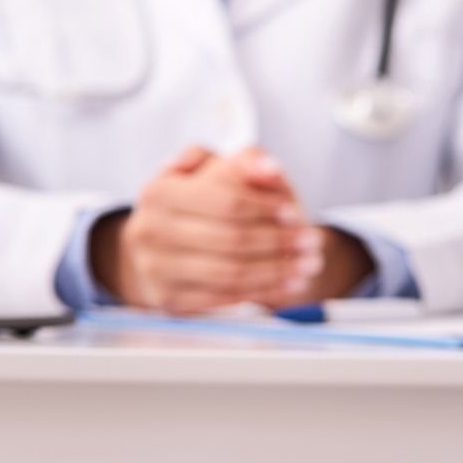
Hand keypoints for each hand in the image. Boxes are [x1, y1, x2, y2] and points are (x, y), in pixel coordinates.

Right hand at [92, 146, 368, 313]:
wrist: (171, 243)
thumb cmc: (204, 201)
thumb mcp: (222, 170)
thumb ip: (246, 162)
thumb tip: (270, 168)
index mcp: (158, 191)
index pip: (225, 201)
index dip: (265, 208)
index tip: (295, 213)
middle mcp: (149, 230)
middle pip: (230, 240)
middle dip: (279, 242)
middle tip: (313, 242)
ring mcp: (155, 268)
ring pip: (231, 273)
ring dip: (278, 271)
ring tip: (310, 265)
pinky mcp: (168, 300)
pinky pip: (225, 299)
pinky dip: (264, 292)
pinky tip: (290, 284)